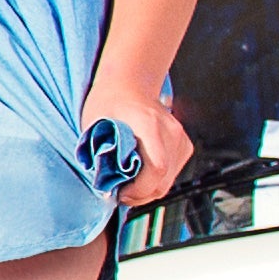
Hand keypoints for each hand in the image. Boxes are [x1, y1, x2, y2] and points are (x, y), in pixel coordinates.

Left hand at [89, 79, 194, 206]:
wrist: (128, 85)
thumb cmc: (109, 102)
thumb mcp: (94, 126)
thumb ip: (101, 154)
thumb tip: (105, 184)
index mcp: (150, 125)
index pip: (156, 168)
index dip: (139, 189)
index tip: (120, 193)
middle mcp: (171, 131)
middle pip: (164, 180)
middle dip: (140, 195)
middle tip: (120, 194)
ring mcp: (180, 138)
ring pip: (169, 181)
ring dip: (148, 190)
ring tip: (128, 186)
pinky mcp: (184, 145)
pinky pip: (173, 173)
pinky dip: (157, 181)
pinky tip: (141, 177)